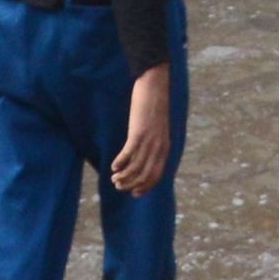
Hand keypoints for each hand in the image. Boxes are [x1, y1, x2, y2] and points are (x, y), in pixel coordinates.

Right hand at [106, 61, 176, 198]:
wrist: (155, 87)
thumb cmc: (154, 106)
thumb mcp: (158, 128)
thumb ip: (155, 142)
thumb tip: (145, 155)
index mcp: (165, 148)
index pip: (156, 176)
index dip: (145, 188)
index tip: (134, 193)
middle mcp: (158, 148)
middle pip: (145, 176)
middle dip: (131, 184)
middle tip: (119, 185)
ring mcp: (149, 141)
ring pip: (136, 168)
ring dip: (124, 176)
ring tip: (114, 179)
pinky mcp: (138, 133)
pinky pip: (128, 155)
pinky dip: (120, 163)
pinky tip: (113, 166)